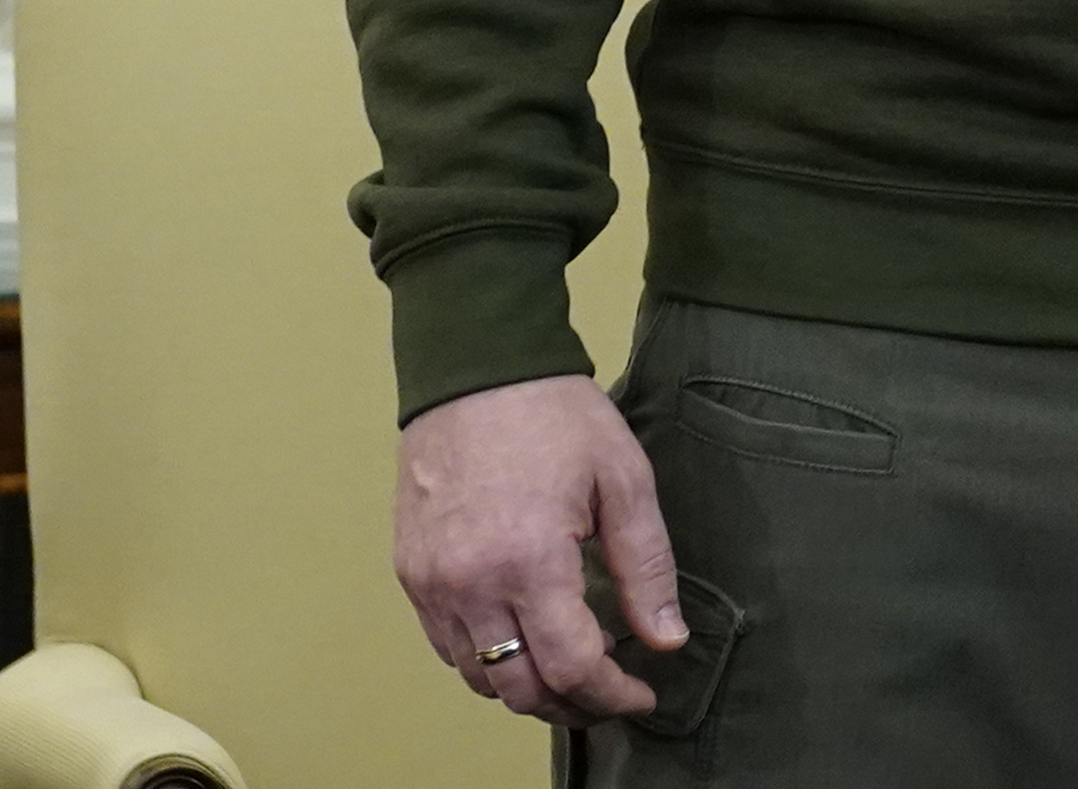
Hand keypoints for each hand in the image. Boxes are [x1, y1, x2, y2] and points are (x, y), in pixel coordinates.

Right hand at [393, 373, 682, 725]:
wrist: (475, 370)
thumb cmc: (555, 416)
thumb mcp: (623, 480)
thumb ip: (645, 567)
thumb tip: (666, 640)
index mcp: (529, 561)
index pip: (571, 667)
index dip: (611, 695)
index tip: (640, 696)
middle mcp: (470, 585)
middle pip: (518, 689)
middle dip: (569, 705)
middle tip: (607, 695)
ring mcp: (432, 583)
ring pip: (477, 676)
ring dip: (525, 687)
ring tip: (568, 672)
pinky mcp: (411, 573)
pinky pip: (445, 645)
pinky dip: (485, 658)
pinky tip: (520, 639)